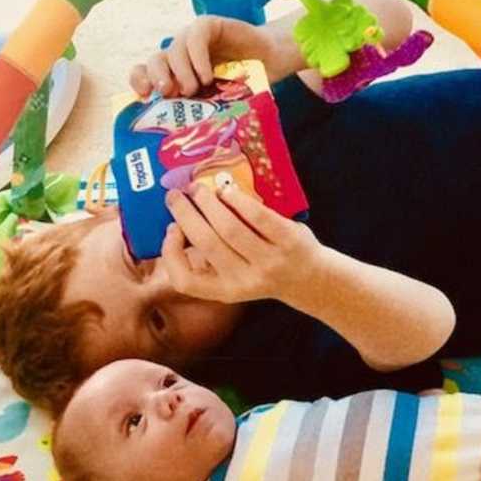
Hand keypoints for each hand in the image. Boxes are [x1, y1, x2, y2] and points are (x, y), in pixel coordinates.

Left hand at [130, 16, 278, 97]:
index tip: (145, 96)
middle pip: (155, 60)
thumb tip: (179, 137)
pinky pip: (195, 37)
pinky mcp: (208, 26)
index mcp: (175, 74)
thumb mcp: (216, 104)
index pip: (144, 71)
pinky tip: (206, 76)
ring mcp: (193, 39)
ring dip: (181, 72)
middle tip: (169, 93)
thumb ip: (197, 111)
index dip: (139, 80)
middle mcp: (180, 56)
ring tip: (196, 89)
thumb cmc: (243, 89)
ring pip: (174, 49)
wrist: (270, 62)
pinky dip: (197, 57)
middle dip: (157, 77)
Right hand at [161, 183, 321, 304]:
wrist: (309, 278)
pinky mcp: (288, 242)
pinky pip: (258, 217)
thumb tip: (179, 220)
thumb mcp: (233, 276)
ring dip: (208, 203)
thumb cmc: (261, 270)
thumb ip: (209, 259)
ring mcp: (268, 262)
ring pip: (229, 228)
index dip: (171, 254)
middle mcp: (244, 280)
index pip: (185, 281)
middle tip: (175, 195)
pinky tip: (227, 191)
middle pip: (206, 243)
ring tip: (199, 189)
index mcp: (224, 291)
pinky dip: (238, 201)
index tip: (171, 229)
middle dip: (186, 215)